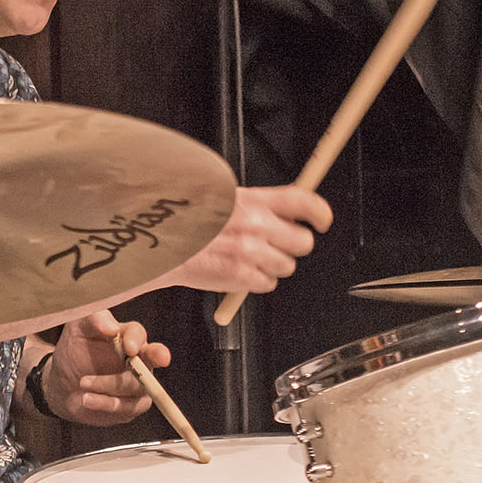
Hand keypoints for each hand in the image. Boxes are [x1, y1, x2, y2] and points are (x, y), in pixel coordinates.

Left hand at [38, 309, 170, 428]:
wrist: (63, 383)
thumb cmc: (74, 351)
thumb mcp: (77, 330)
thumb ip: (94, 321)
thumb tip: (111, 327)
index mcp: (127, 336)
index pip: (137, 333)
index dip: (135, 340)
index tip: (129, 347)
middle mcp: (139, 359)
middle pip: (156, 356)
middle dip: (158, 356)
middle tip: (157, 358)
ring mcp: (138, 384)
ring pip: (136, 386)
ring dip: (107, 385)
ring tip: (82, 384)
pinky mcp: (131, 406)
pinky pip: (126, 407)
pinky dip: (105, 403)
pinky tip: (87, 399)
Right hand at [171, 184, 331, 294]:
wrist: (159, 242)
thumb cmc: (188, 220)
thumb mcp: (224, 198)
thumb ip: (257, 205)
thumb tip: (288, 216)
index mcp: (252, 199)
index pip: (303, 202)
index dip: (320, 213)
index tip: (322, 221)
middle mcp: (255, 224)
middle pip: (303, 241)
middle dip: (293, 246)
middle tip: (276, 245)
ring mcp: (250, 252)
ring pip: (287, 266)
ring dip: (273, 265)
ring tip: (249, 258)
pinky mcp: (241, 277)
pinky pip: (268, 283)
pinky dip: (256, 281)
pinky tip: (239, 270)